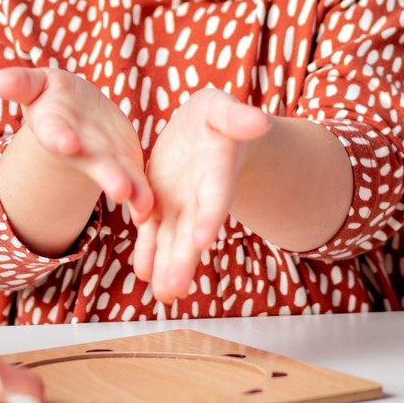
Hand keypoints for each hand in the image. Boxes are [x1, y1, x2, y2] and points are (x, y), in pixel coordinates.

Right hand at [0, 66, 151, 219]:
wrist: (79, 115)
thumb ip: (20, 83)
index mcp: (56, 127)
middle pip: (93, 163)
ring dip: (131, 190)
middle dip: (107, 175)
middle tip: (121, 189)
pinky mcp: (125, 165)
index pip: (55, 132)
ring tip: (142, 205)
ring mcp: (103, 161)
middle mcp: (79, 150)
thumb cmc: (54, 97)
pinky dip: (144, 197)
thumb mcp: (37, 85)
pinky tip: (151, 208)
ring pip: (118, 176)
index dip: (60, 137)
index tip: (66, 142)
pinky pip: (137, 182)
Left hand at [132, 88, 271, 303]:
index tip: (201, 239)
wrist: (200, 130)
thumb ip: (237, 116)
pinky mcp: (159, 206)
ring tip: (163, 295)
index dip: (209, 216)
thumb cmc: (214, 116)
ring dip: (167, 266)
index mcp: (217, 170)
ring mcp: (180, 204)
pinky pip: (152, 232)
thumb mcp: (221, 108)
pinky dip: (148, 252)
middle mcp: (200, 196)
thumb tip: (260, 120)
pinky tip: (143, 273)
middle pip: (192, 230)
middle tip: (174, 289)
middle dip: (183, 259)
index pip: (215, 196)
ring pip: (172, 239)